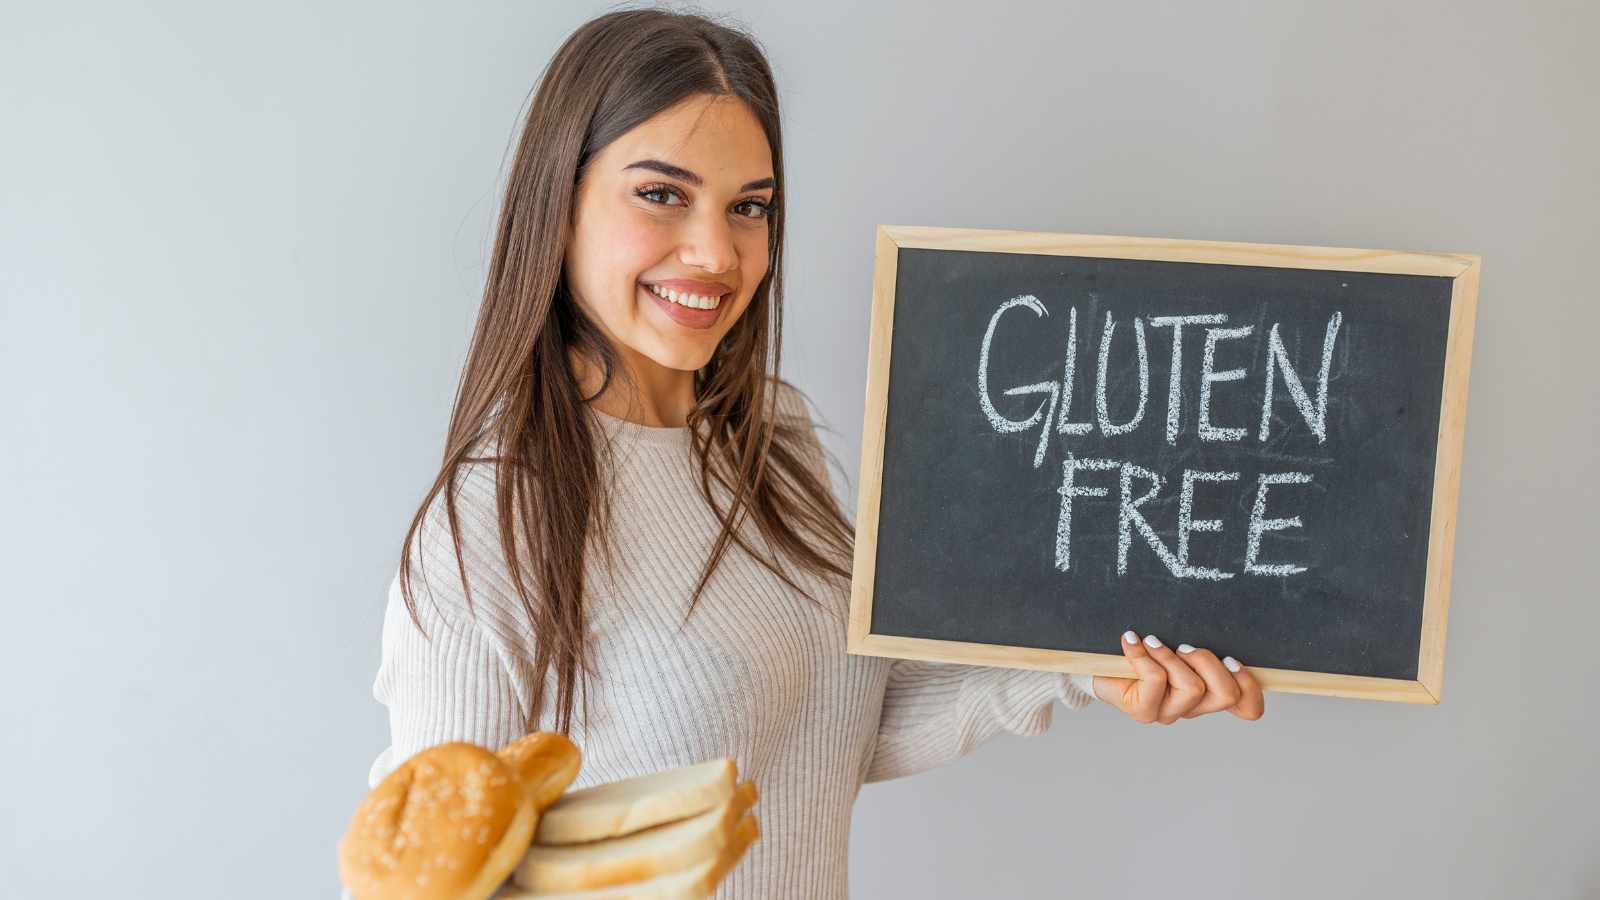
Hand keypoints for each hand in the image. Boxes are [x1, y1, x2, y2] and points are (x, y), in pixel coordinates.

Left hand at [1089, 630, 1264, 723]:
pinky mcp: (1143, 711)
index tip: (1232, 659)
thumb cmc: (1145, 652)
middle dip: (1208, 661)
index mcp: (1207, 694)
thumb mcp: (1178, 645)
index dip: (1249, 685)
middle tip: (1184, 646)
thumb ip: (1198, 646)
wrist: (1100, 665)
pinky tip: (1132, 641)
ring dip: (1172, 657)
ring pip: (1193, 687)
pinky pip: (1156, 680)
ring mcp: (1168, 713)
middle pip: (1225, 694)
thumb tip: (1220, 631)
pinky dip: (1143, 654)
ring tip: (1153, 642)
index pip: (1248, 708)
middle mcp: (1191, 708)